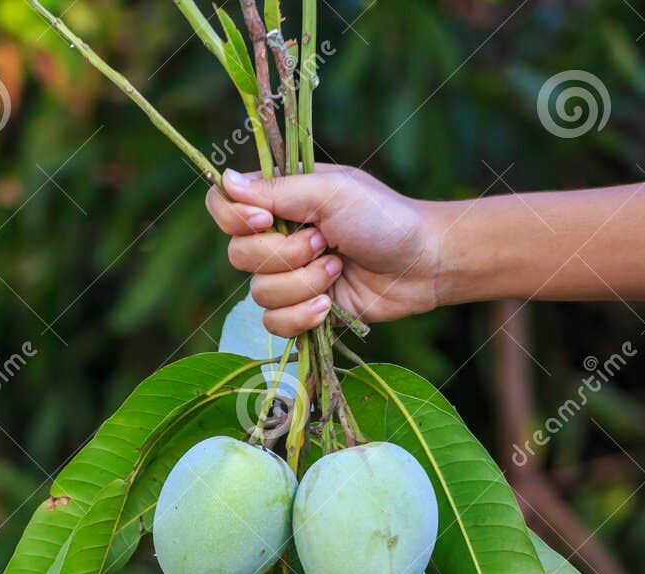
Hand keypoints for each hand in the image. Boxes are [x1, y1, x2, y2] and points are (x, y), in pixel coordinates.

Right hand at [204, 165, 445, 336]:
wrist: (422, 263)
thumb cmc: (383, 217)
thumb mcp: (330, 192)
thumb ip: (276, 190)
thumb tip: (225, 178)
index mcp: (278, 200)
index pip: (222, 206)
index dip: (234, 218)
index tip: (266, 220)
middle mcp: (276, 237)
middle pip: (238, 255)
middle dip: (283, 255)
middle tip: (323, 242)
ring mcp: (288, 276)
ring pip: (259, 292)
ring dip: (302, 283)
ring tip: (337, 268)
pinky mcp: (301, 310)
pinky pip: (274, 323)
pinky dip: (302, 316)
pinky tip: (329, 304)